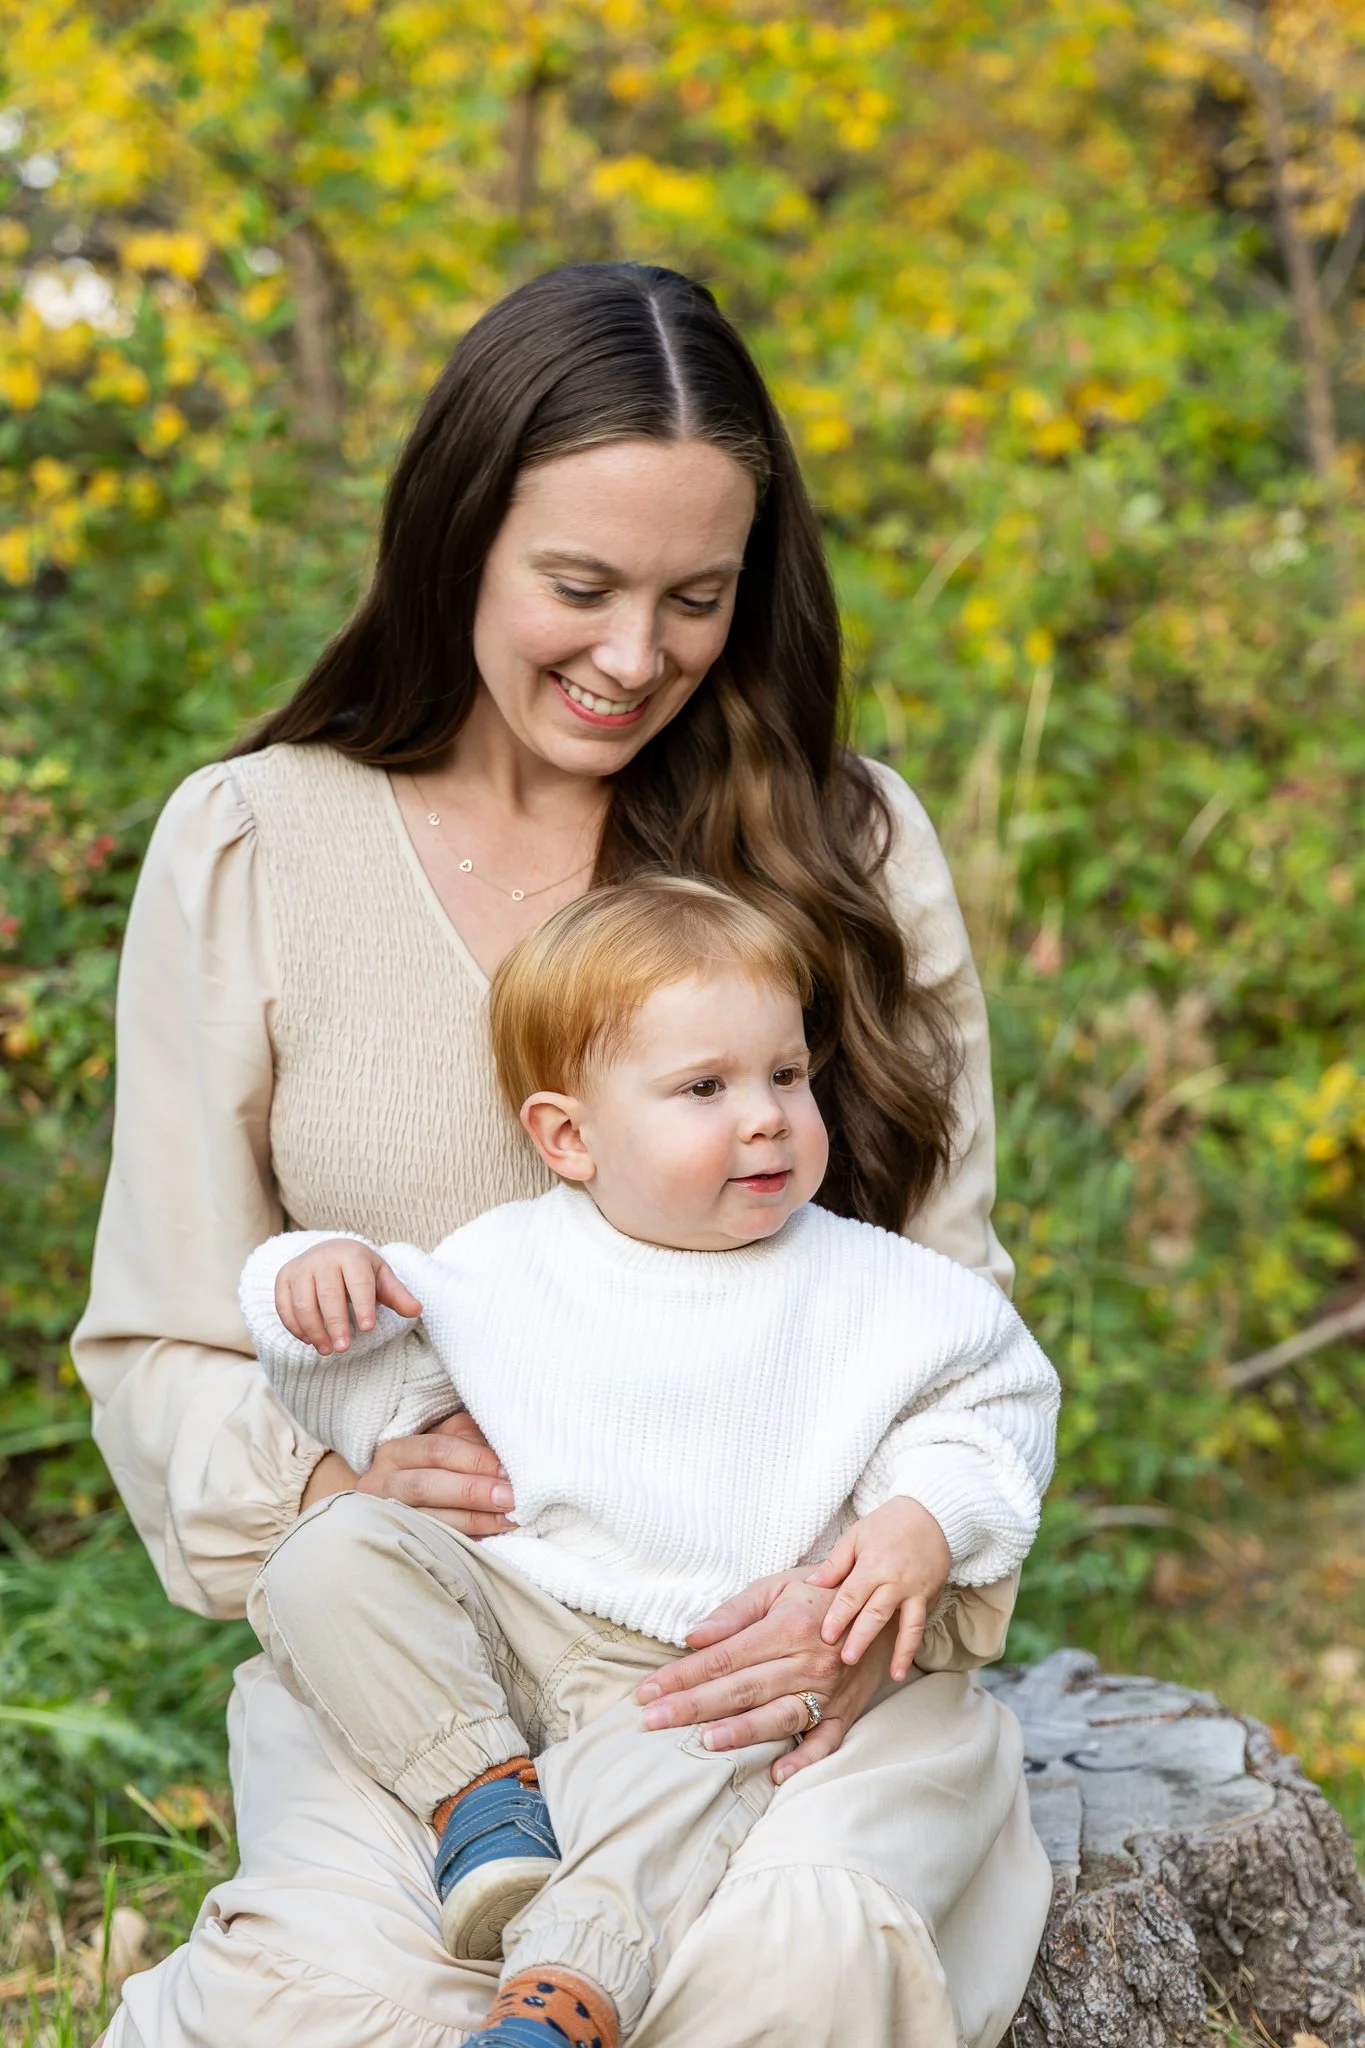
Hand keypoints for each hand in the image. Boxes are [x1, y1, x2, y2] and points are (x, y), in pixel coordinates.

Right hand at [275, 1237, 421, 1354]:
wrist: (327, 1251)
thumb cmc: (359, 1270)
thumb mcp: (381, 1277)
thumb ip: (397, 1295)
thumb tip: (416, 1310)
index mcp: (351, 1254)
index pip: (358, 1281)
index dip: (363, 1305)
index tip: (368, 1329)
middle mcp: (322, 1258)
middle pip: (328, 1294)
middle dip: (336, 1323)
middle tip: (344, 1349)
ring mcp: (300, 1267)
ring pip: (302, 1302)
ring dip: (314, 1330)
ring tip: (327, 1350)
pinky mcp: (282, 1279)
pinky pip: (284, 1306)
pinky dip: (296, 1327)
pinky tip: (310, 1340)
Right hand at [354, 1412, 517, 1534]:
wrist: (406, 1492)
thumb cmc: (439, 1463)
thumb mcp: (449, 1439)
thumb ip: (471, 1441)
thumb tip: (504, 1460)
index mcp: (395, 1452)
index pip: (437, 1450)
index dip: (475, 1460)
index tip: (508, 1470)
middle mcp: (382, 1484)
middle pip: (427, 1486)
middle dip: (474, 1492)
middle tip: (512, 1497)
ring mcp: (387, 1518)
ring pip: (429, 1520)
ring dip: (475, 1520)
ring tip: (510, 1518)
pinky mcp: (400, 1542)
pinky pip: (433, 1544)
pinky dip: (466, 1538)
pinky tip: (492, 1534)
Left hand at [635, 1571, 894, 1783]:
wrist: (879, 1604)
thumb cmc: (818, 1593)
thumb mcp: (776, 1586)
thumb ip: (734, 1612)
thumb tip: (692, 1637)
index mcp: (787, 1626)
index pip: (723, 1657)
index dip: (682, 1675)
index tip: (646, 1692)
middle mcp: (807, 1660)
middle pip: (741, 1688)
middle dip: (692, 1706)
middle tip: (651, 1721)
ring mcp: (829, 1690)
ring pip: (779, 1715)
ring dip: (742, 1731)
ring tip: (705, 1742)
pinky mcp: (846, 1711)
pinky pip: (826, 1741)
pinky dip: (804, 1759)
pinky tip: (777, 1773)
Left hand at [804, 1497, 951, 1681]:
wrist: (931, 1515)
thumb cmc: (887, 1524)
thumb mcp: (856, 1536)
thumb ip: (835, 1564)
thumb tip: (811, 1585)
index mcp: (873, 1565)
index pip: (852, 1595)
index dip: (839, 1617)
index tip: (826, 1636)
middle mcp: (895, 1581)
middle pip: (876, 1614)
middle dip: (861, 1638)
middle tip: (846, 1660)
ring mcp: (915, 1591)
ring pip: (905, 1625)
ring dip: (898, 1652)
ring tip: (891, 1677)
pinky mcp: (929, 1597)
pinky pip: (921, 1625)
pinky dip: (913, 1648)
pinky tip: (904, 1667)